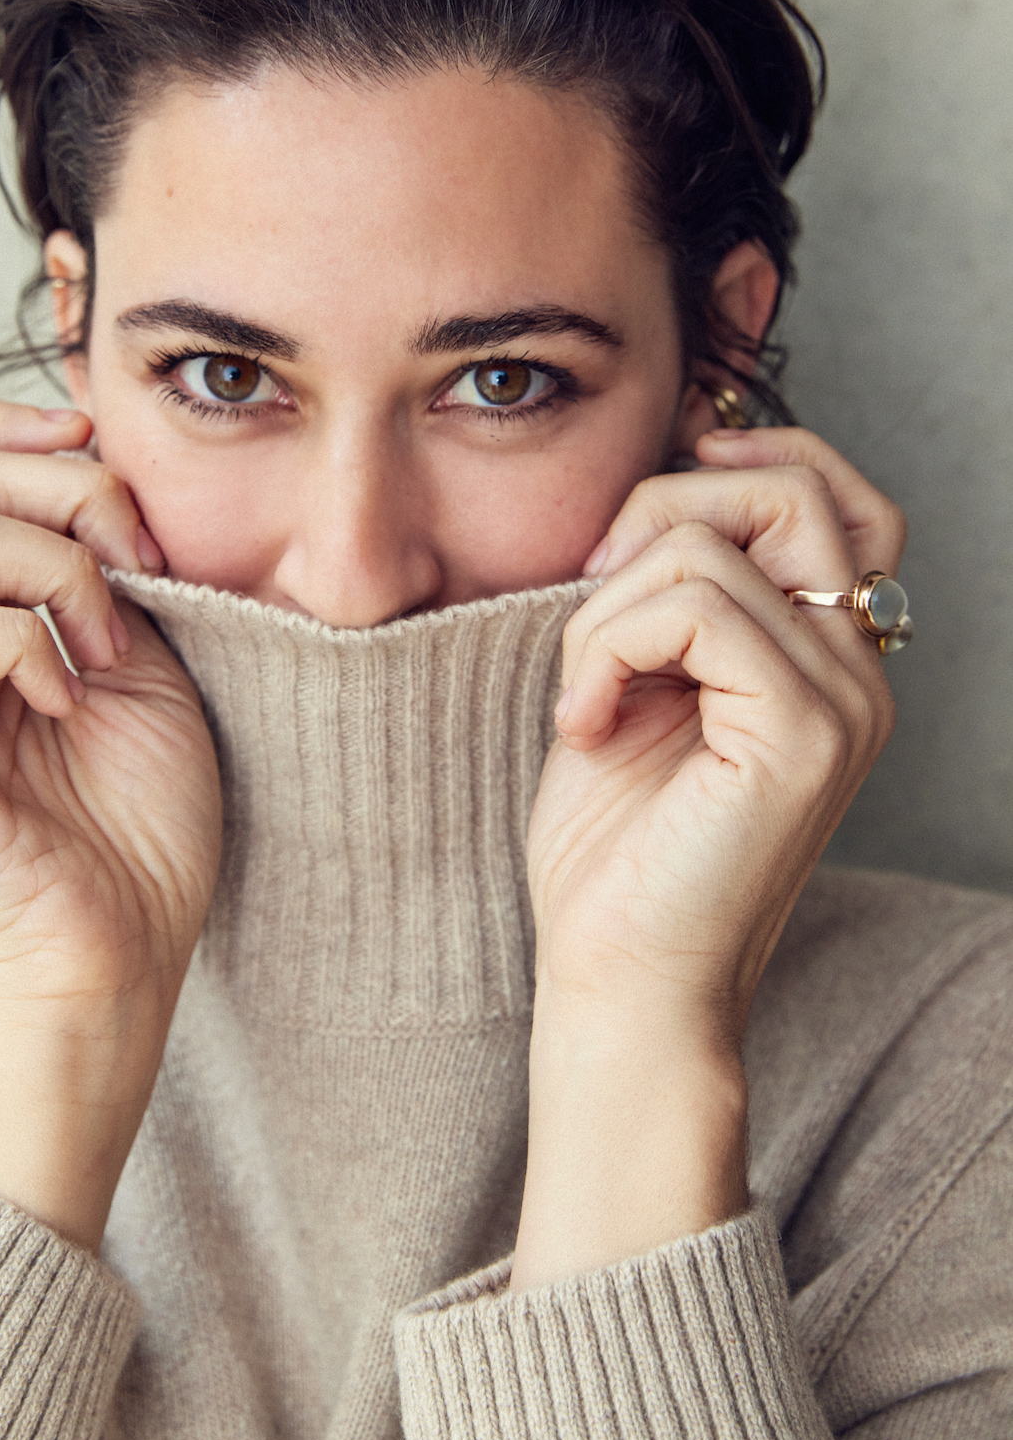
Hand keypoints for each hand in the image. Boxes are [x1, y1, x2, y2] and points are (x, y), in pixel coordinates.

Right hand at [0, 403, 219, 1245]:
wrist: (126, 951)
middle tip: (135, 562)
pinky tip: (68, 697)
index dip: (18, 430)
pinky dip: (19, 644)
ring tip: (109, 643)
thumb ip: (103, 565)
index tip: (105, 447)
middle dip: (58, 488)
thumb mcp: (145, 657)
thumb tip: (91, 457)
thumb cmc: (145, 820)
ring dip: (52, 567)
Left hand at [511, 427, 901, 1286]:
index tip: (653, 496)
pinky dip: (605, 650)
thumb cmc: (614, 850)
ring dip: (602, 615)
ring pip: (706, 552)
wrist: (617, 980)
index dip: (755, 459)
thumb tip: (648, 500)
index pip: (838, 500)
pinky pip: (689, 609)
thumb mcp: (635, 687)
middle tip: (589, 596)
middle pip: (788, 492)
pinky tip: (583, 725)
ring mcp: (842, 702)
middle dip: (659, 512)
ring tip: (582, 699)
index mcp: (826, 661)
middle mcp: (857, 675)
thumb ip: (666, 598)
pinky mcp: (803, 731)